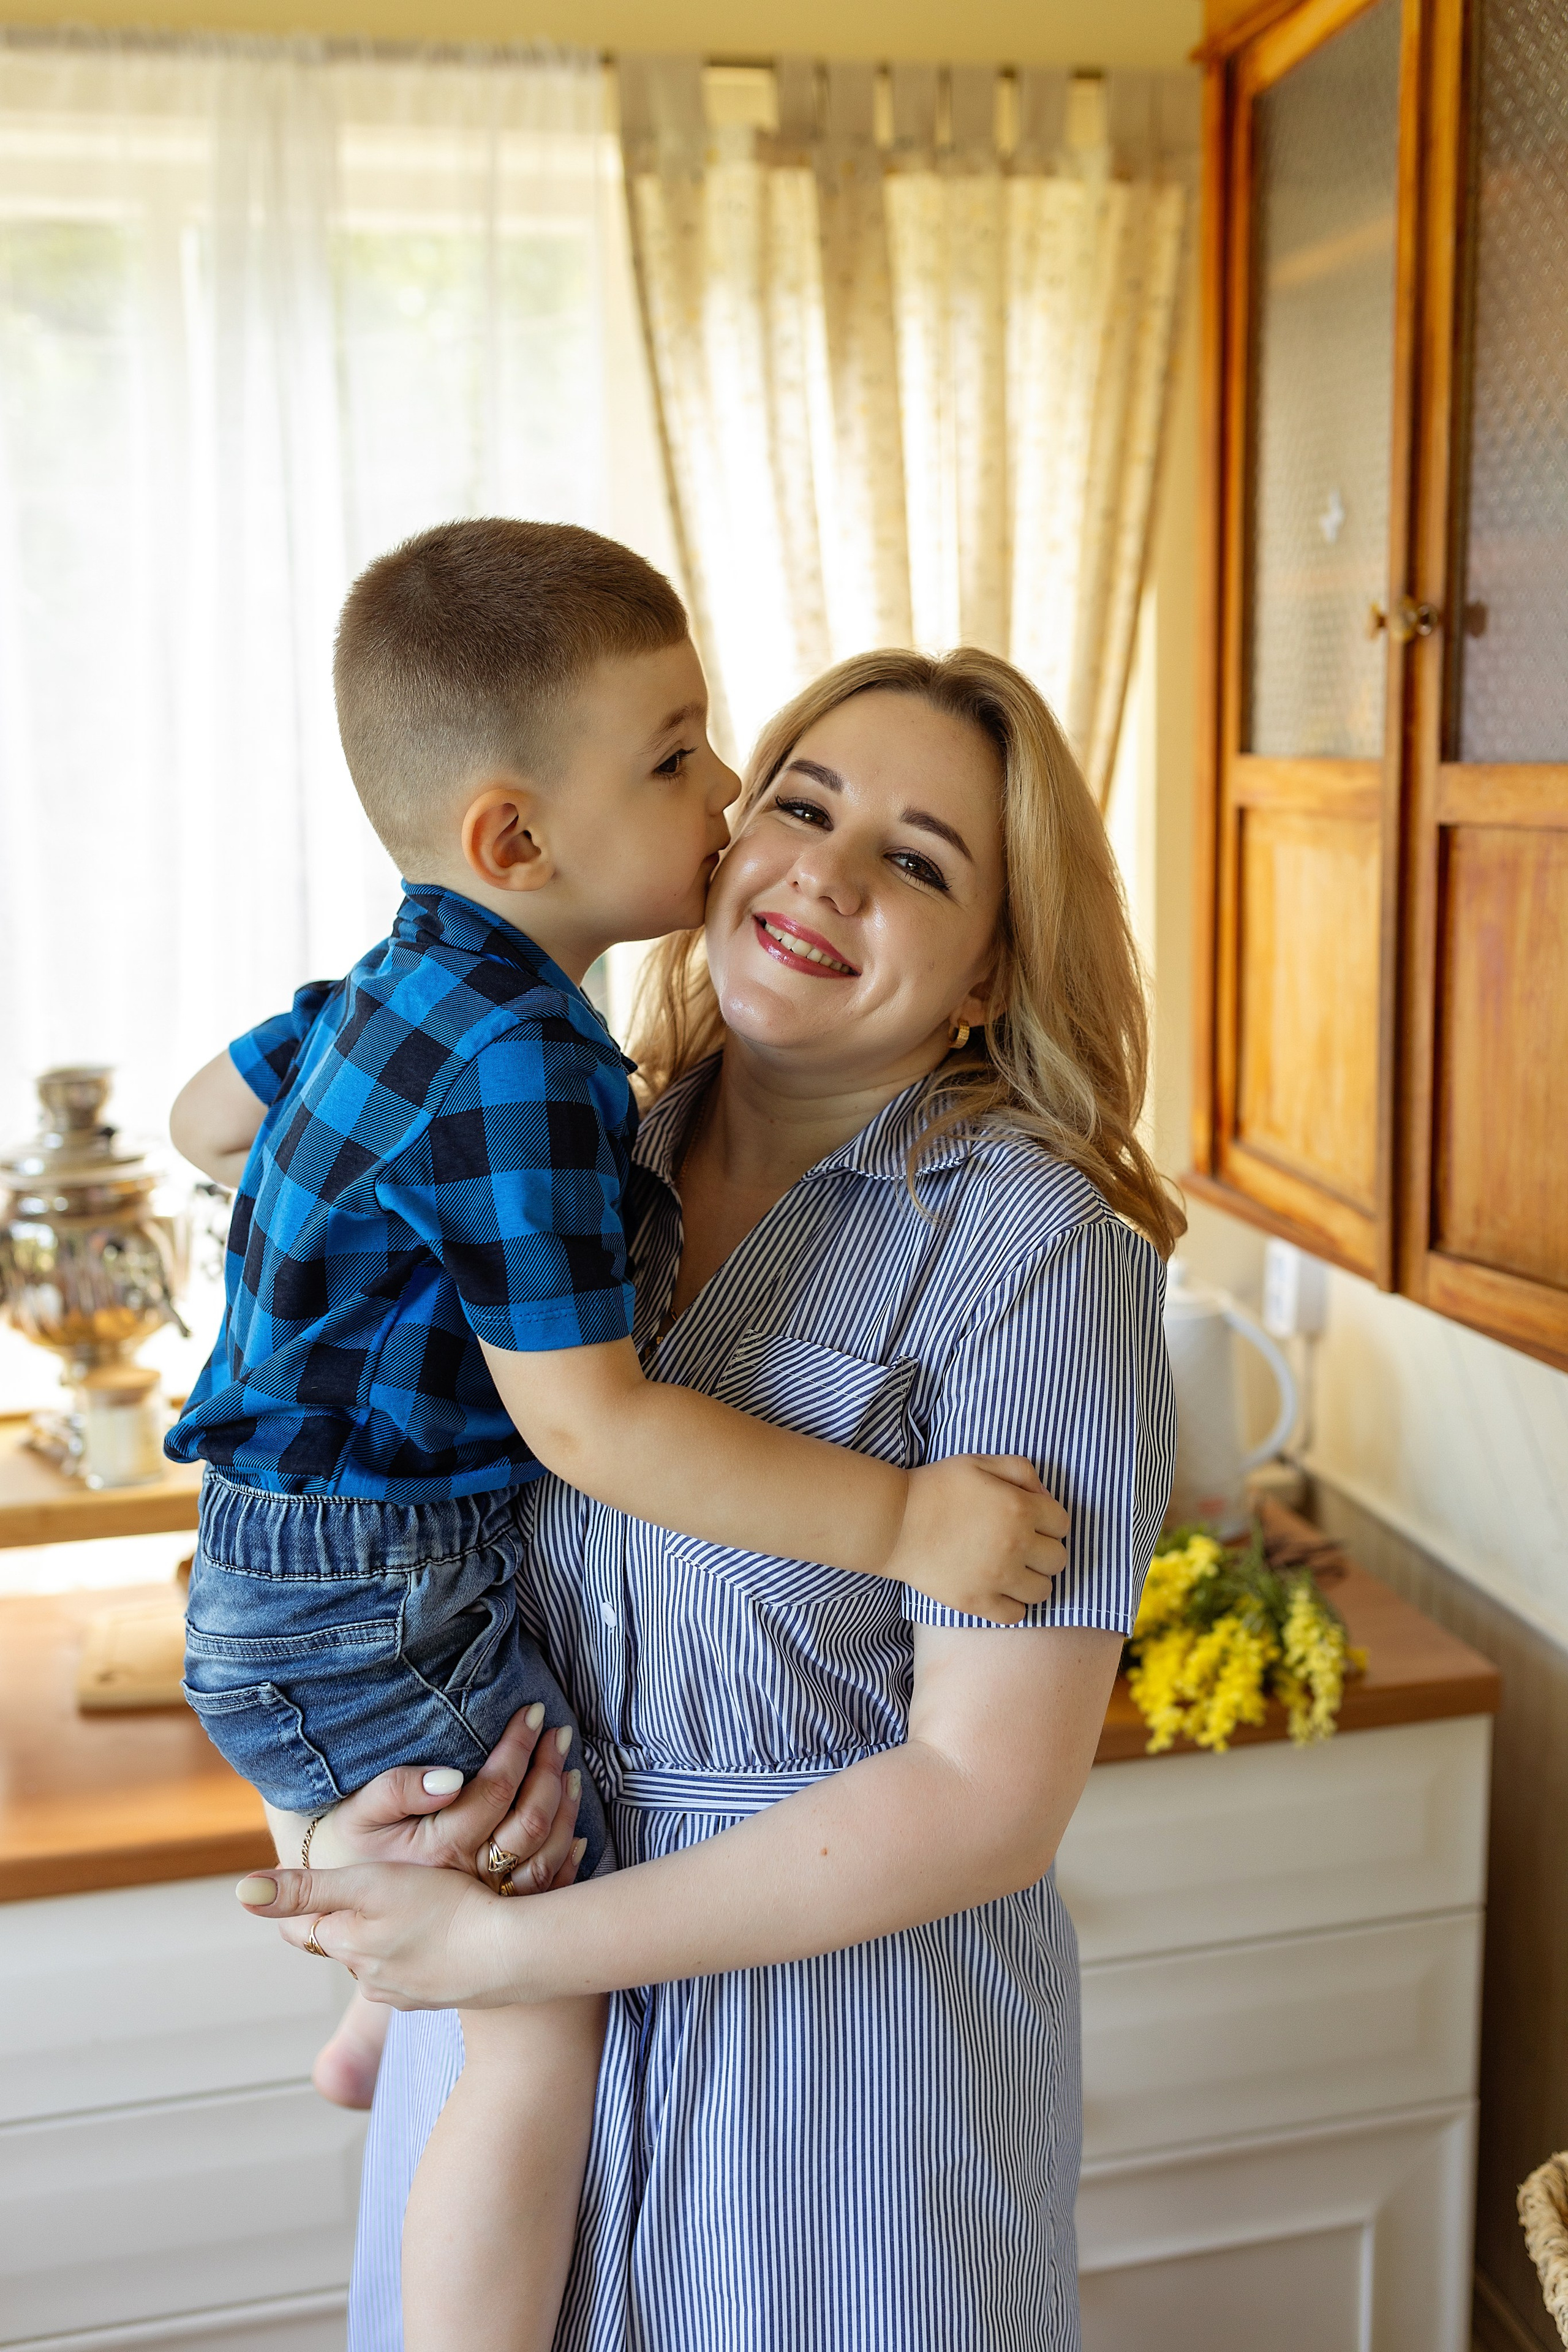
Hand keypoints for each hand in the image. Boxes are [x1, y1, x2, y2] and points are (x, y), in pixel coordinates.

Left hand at [235, 1861, 536, 2009]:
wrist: (511, 1953)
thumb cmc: (442, 1908)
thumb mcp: (369, 1884)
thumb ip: (307, 1888)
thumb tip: (241, 1891)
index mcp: (346, 1946)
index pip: (303, 1925)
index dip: (304, 1900)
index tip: (316, 1879)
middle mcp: (368, 1980)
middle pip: (343, 1942)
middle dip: (349, 1917)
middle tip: (371, 1883)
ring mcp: (406, 1994)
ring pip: (381, 1957)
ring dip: (387, 1934)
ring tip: (412, 1904)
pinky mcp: (442, 1996)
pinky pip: (417, 1969)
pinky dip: (421, 1950)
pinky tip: (443, 1932)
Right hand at [315, 1704, 586, 1892]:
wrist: (339, 1905)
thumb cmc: (348, 1847)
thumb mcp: (359, 1811)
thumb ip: (398, 1789)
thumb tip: (451, 1778)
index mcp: (438, 1850)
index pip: (495, 1790)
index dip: (519, 1748)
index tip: (533, 1714)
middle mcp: (467, 1880)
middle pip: (529, 1823)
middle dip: (549, 1770)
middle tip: (559, 1733)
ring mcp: (483, 1903)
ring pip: (544, 1857)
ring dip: (564, 1810)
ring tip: (570, 1770)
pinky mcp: (491, 1919)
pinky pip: (543, 1894)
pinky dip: (566, 1861)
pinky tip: (577, 1834)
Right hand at [890, 1456, 1068, 1622]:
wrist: (895, 1522)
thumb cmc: (937, 1487)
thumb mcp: (980, 1462)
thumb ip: (1021, 1470)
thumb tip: (1045, 1496)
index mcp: (1020, 1508)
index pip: (1062, 1524)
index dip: (1049, 1521)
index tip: (1032, 1521)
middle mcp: (1015, 1546)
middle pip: (1058, 1560)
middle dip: (1045, 1551)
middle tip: (1022, 1546)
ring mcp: (997, 1578)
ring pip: (1043, 1591)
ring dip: (1033, 1579)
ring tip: (1013, 1570)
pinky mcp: (977, 1602)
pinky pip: (1016, 1615)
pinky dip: (1013, 1604)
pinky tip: (999, 1589)